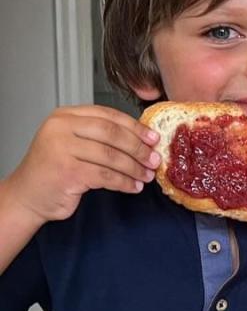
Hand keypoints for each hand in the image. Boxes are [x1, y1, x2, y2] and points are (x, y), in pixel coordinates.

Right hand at [4, 106, 159, 223]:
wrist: (27, 196)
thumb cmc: (54, 170)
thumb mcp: (72, 144)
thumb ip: (98, 136)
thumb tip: (142, 139)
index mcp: (64, 116)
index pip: (107, 115)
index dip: (135, 126)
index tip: (153, 137)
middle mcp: (61, 128)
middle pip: (112, 133)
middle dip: (138, 147)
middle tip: (154, 159)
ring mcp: (62, 149)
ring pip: (111, 156)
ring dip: (134, 168)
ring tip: (146, 176)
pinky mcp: (68, 172)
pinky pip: (106, 176)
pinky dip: (124, 182)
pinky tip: (134, 187)